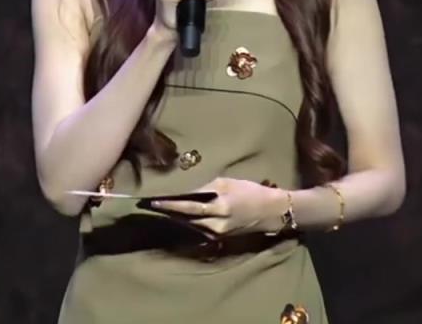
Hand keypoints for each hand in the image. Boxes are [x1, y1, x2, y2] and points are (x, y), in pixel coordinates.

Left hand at [144, 177, 283, 236]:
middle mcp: (217, 225)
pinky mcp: (220, 238)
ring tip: (160, 210)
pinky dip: (188, 223)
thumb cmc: (251, 192)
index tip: (153, 201)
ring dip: (176, 218)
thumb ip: (206, 188)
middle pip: (186, 219)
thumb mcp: (228, 183)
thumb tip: (186, 192)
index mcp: (220, 208)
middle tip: (150, 206)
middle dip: (168, 212)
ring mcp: (218, 234)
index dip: (170, 205)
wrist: (272, 212)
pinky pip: (199, 230)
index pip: (189, 206)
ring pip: (191, 226)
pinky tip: (177, 217)